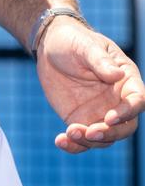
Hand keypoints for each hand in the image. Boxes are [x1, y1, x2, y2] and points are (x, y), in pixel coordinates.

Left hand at [36, 18, 144, 152]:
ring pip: (105, 138)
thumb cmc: (74, 41)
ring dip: (90, 142)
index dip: (128, 112)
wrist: (50, 47)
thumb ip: (100, 61)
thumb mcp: (85, 46)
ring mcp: (100, 113)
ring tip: (69, 133)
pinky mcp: (81, 120)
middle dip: (109, 134)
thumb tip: (117, 75)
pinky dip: (74, 145)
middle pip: (125, 126)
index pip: (137, 100)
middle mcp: (117, 101)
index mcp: (126, 79)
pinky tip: (61, 141)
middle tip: (89, 132)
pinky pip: (82, 140)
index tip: (109, 118)